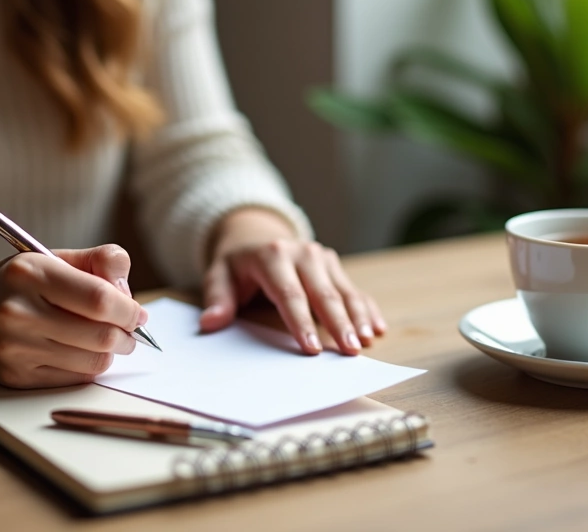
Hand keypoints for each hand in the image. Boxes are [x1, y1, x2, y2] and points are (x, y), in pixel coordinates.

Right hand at [0, 245, 146, 387]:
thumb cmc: (13, 284)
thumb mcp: (48, 257)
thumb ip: (94, 262)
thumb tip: (129, 291)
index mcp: (30, 274)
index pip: (99, 298)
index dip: (128, 309)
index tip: (137, 313)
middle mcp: (19, 312)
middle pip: (101, 335)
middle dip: (126, 335)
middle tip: (129, 331)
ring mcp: (15, 349)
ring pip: (92, 361)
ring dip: (111, 353)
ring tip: (109, 340)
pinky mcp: (15, 377)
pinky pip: (73, 379)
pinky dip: (89, 367)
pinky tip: (83, 353)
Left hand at [198, 210, 386, 354]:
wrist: (256, 236)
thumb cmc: (237, 264)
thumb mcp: (219, 274)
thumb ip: (217, 298)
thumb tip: (211, 322)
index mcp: (273, 256)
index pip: (289, 294)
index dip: (301, 323)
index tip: (311, 348)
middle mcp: (302, 253)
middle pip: (323, 293)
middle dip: (338, 323)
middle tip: (350, 351)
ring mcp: (322, 258)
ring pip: (344, 290)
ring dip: (358, 317)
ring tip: (367, 341)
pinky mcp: (334, 266)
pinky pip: (354, 289)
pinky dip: (367, 309)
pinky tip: (377, 328)